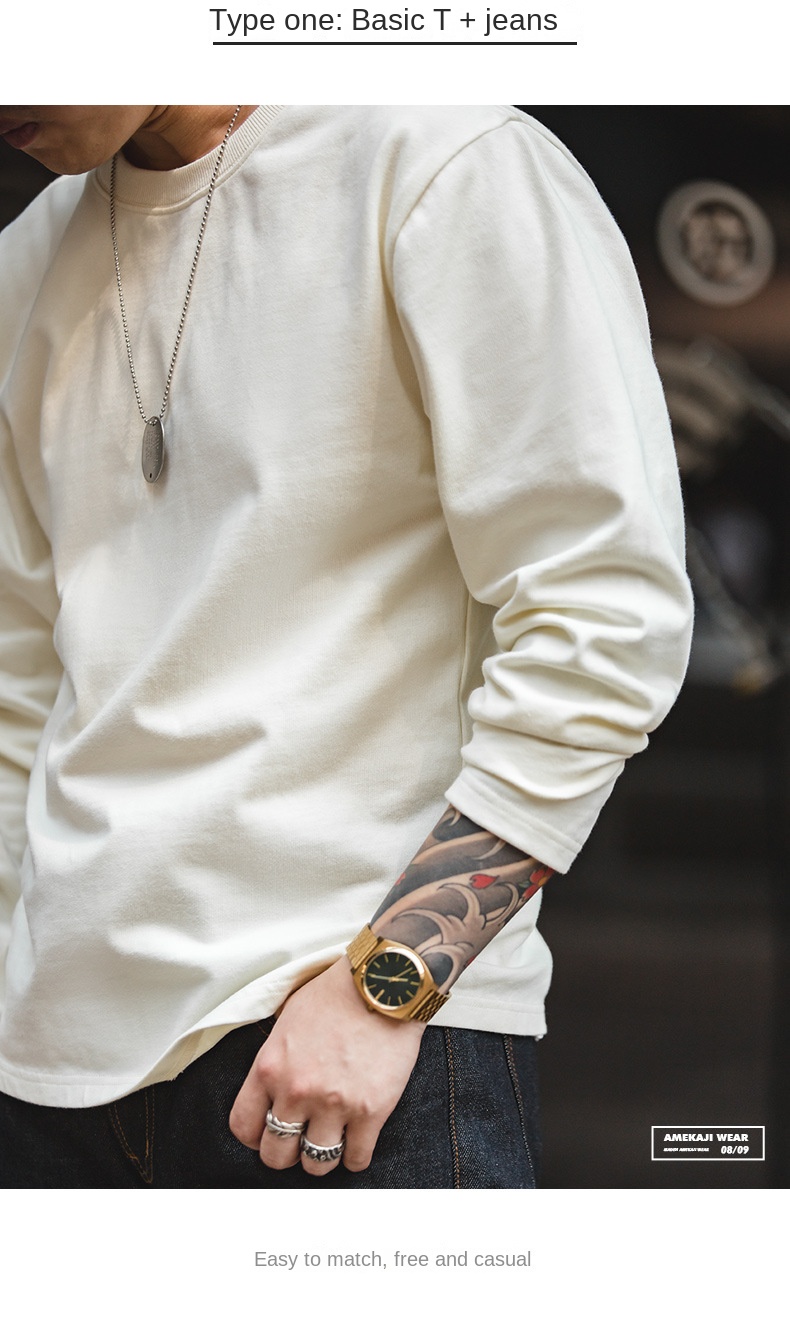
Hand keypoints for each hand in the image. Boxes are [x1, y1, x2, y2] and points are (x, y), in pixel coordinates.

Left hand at [228, 956, 424, 1176]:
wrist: (384, 983)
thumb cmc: (336, 994)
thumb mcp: (286, 1019)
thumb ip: (274, 1058)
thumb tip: (271, 1087)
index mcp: (269, 1068)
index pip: (243, 1127)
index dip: (255, 1136)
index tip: (268, 1133)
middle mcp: (296, 1092)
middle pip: (276, 1155)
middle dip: (286, 1152)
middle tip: (301, 1140)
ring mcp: (334, 1105)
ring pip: (315, 1164)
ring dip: (321, 1156)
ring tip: (331, 1141)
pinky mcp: (371, 1111)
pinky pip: (356, 1159)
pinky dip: (355, 1157)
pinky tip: (357, 1141)